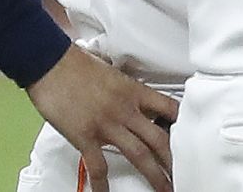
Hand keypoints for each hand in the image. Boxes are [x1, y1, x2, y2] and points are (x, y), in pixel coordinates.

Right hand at [26, 45, 179, 191]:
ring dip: (155, 175)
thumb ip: (123, 85)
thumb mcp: (111, 70)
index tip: (190, 136)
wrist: (51, 63)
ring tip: (164, 188)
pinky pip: (99, 166)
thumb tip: (127, 91)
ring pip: (140, 155)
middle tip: (183, 173)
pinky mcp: (86, 137)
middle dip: (174, 160)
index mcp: (134, 91)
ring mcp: (107, 125)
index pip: (169, 107)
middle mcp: (126, 109)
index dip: (183, 123)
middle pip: (160, 139)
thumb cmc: (76, 64)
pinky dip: (102, 184)